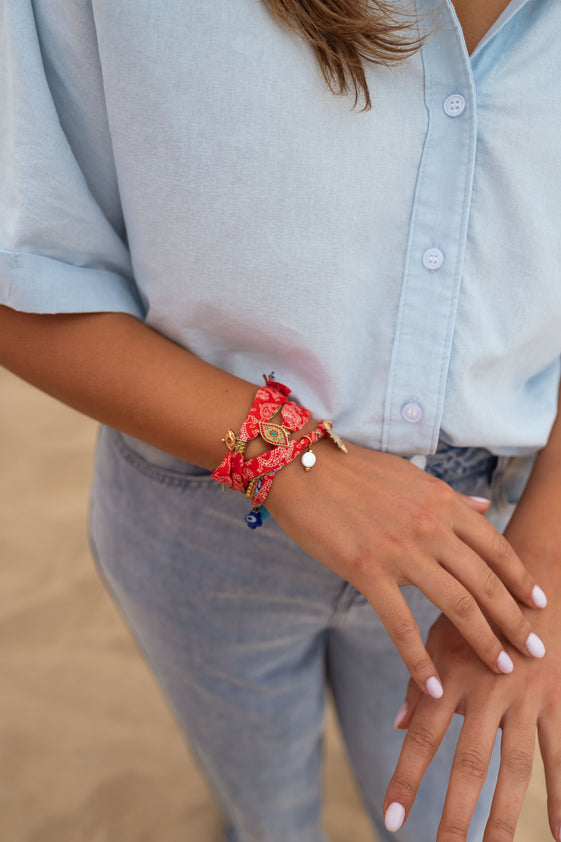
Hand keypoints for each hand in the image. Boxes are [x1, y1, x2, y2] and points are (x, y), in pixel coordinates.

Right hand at [266, 439, 546, 696]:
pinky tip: (433, 684)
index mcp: (443, 502)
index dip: (522, 580)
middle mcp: (431, 527)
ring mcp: (401, 551)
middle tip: (536, 651)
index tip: (540, 605)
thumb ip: (451, 498)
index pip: (496, 547)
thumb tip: (486, 507)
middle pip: (486, 583)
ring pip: (457, 605)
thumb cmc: (354, 470)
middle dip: (516, 622)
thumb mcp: (411, 476)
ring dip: (484, 643)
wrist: (302, 467)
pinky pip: (401, 624)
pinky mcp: (367, 571)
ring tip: (501, 669)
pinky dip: (419, 659)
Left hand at [384, 610, 560, 840]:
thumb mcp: (438, 635)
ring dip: (505, 816)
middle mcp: (486, 690)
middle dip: (456, 813)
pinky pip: (560, 754)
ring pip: (516, 767)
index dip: (405, 779)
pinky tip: (560, 832)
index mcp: (450, 676)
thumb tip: (397, 726)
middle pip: (469, 763)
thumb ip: (418, 680)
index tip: (391, 821)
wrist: (533, 582)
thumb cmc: (474, 611)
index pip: (421, 737)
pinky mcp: (557, 700)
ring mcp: (525, 698)